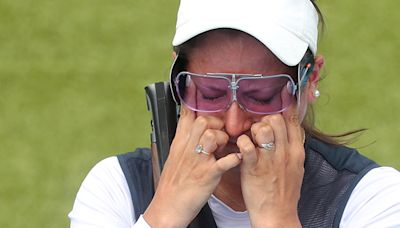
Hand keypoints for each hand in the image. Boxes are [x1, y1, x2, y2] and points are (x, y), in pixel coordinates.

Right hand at [144, 105, 240, 226]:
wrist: (167, 207)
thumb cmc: (172, 184)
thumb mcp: (174, 157)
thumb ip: (184, 141)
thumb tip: (190, 127)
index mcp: (180, 144)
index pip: (186, 116)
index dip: (193, 101)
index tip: (198, 89)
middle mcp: (188, 149)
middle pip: (202, 121)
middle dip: (216, 123)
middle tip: (221, 132)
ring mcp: (197, 161)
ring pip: (211, 135)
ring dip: (222, 138)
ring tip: (225, 147)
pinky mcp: (207, 176)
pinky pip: (223, 162)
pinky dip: (233, 158)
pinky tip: (237, 158)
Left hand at [237, 104, 304, 227]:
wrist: (278, 215)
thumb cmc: (285, 191)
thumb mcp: (296, 168)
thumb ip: (293, 148)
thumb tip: (290, 130)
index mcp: (296, 151)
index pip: (293, 120)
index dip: (284, 106)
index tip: (278, 98)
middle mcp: (285, 152)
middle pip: (276, 119)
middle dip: (264, 119)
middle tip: (256, 128)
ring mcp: (270, 160)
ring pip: (262, 128)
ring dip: (252, 129)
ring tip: (249, 138)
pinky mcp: (254, 168)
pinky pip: (246, 145)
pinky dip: (241, 142)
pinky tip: (240, 147)